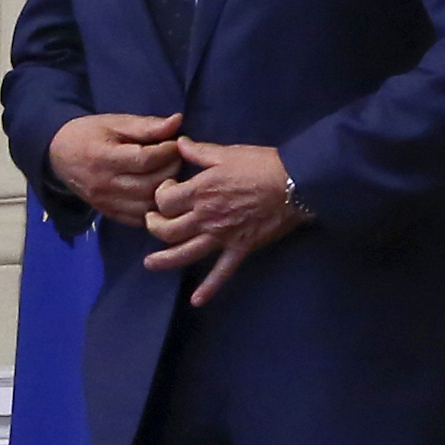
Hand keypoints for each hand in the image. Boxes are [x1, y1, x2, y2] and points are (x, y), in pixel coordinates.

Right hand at [47, 109, 184, 230]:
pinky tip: (159, 193)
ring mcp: (106, 202)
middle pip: (149, 185)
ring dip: (166, 192)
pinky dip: (154, 208)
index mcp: (103, 158)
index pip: (145, 160)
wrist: (58, 154)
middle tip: (177, 158)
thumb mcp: (115, 123)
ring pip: (147, 206)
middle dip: (171, 170)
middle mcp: (104, 184)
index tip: (176, 143)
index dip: (167, 152)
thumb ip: (146, 125)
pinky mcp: (108, 213)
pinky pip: (138, 219)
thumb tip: (177, 121)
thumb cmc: (89, 134)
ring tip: (170, 175)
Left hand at [143, 141, 306, 305]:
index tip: (168, 189)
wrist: (294, 183)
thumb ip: (199, 151)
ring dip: (165, 260)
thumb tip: (179, 143)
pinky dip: (209, 289)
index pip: (165, 200)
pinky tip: (196, 301)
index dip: (160, 195)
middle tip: (153, 223)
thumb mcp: (226, 152)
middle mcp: (205, 216)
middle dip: (154, 226)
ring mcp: (222, 235)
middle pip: (168, 229)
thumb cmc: (261, 164)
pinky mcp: (239, 248)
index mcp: (200, 191)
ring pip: (185, 253)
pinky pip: (222, 272)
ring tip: (150, 264)